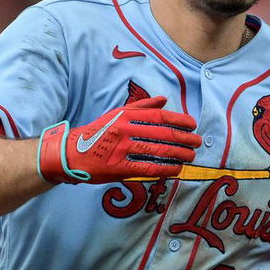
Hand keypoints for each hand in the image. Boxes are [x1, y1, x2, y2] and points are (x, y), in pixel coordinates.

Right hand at [38, 94, 200, 184]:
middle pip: (162, 133)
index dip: (179, 120)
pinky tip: (176, 169)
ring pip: (157, 150)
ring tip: (191, 156)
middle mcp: (124, 130)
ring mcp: (121, 149)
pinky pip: (147, 168)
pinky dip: (164, 169)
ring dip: (178, 154)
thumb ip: (140, 107)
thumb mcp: (116, 114)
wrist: (71, 153)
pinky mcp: (118, 167)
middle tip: (197, 143)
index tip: (193, 125)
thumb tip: (163, 100)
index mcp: (125, 116)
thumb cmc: (97, 133)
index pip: (159, 116)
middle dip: (184, 138)